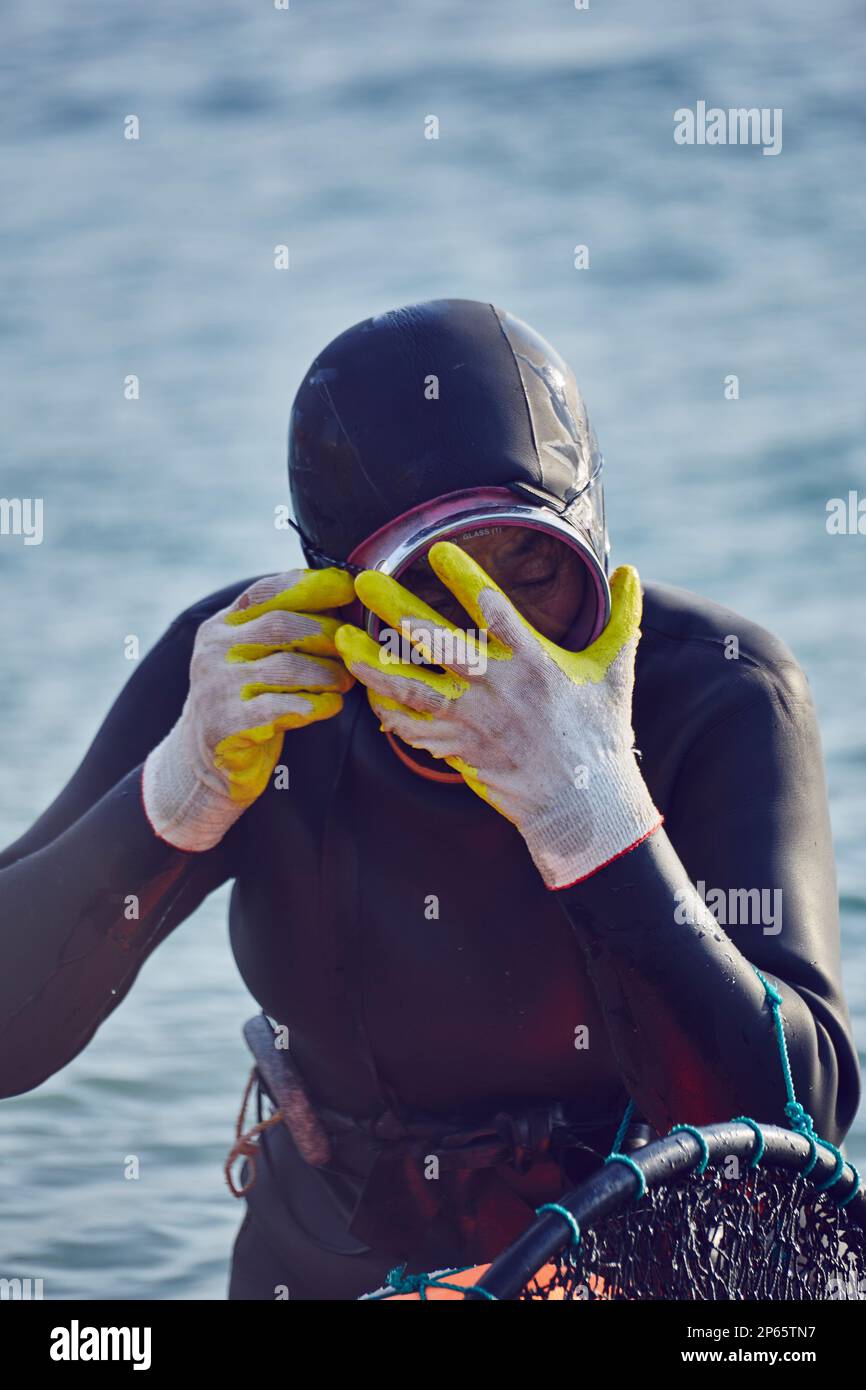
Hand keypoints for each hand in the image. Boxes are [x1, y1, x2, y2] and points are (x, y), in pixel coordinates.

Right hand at [142, 569, 354, 850]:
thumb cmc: (247, 699)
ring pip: (288, 667)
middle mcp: (214, 650)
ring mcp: (217, 687)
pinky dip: (316, 705)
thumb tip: (344, 600)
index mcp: (222, 625)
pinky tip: (331, 705)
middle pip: (282, 625)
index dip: (309, 586)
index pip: (266, 592)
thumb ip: (284, 628)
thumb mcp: (253, 655)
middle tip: (354, 647)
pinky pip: (283, 708)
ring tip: (346, 681)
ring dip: (328, 673)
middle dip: (327, 634)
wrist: (206, 759)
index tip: (346, 586)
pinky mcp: (226, 725)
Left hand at [334, 543, 660, 887]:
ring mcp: (473, 722)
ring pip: (411, 688)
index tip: (438, 550)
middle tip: (364, 581)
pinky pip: (412, 729)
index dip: (466, 579)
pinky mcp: (459, 750)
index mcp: (535, 662)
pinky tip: (365, 691)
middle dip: (396, 610)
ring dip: (372, 663)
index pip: (496, 610)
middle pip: (437, 643)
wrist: (584, 804)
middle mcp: (497, 688)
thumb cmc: (600, 734)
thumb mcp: (617, 672)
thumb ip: (624, 617)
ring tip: (342, 638)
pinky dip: (387, 710)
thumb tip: (631, 572)